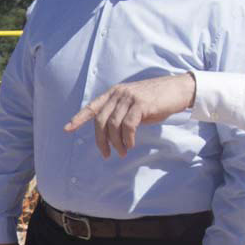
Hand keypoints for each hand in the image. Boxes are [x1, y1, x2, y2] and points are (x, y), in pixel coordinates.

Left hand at [64, 72, 197, 157]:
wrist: (177, 90)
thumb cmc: (156, 99)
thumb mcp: (134, 104)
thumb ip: (120, 112)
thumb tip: (110, 133)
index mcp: (114, 93)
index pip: (92, 106)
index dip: (78, 118)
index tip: (67, 129)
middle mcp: (118, 93)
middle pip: (100, 120)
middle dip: (101, 140)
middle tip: (106, 154)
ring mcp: (129, 98)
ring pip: (113, 125)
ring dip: (116, 143)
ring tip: (122, 152)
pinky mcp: (141, 104)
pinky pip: (128, 125)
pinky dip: (128, 138)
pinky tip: (131, 144)